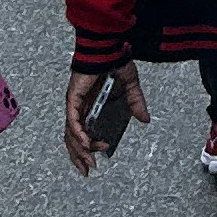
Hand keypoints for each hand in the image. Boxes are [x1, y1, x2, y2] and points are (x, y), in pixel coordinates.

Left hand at [62, 58, 147, 174]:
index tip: (95, 162)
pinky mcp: (73, 97)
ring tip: (89, 162)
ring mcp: (75, 103)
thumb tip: (145, 119)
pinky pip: (73, 120)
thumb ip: (136, 103)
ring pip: (71, 133)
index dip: (85, 150)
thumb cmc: (113, 61)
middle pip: (73, 138)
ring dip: (79, 149)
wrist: (107, 46)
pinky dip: (79, 133)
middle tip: (88, 170)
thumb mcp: (129, 86)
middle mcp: (79, 107)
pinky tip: (86, 143)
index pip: (82, 133)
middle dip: (79, 156)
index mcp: (90, 106)